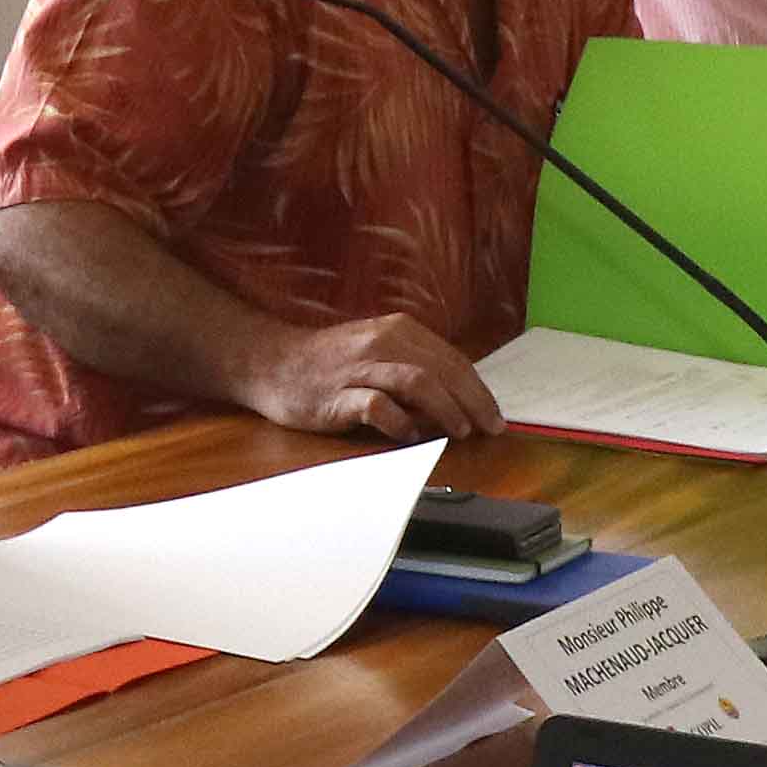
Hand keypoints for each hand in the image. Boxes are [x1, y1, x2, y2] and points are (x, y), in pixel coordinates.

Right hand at [241, 312, 505, 444]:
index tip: (494, 415)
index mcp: (398, 330)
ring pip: (418, 382)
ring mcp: (359, 368)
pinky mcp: (337, 394)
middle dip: (473, 401)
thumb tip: (457, 400)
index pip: (452, 360)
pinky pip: (377, 407)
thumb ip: (414, 369)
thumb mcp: (378, 353)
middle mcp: (382, 343)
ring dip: (446, 408)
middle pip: (442, 370)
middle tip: (488, 429)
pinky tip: (409, 436)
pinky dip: (399, 422)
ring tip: (460, 431)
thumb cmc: (329, 364)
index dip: (478, 390)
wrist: (272, 363)